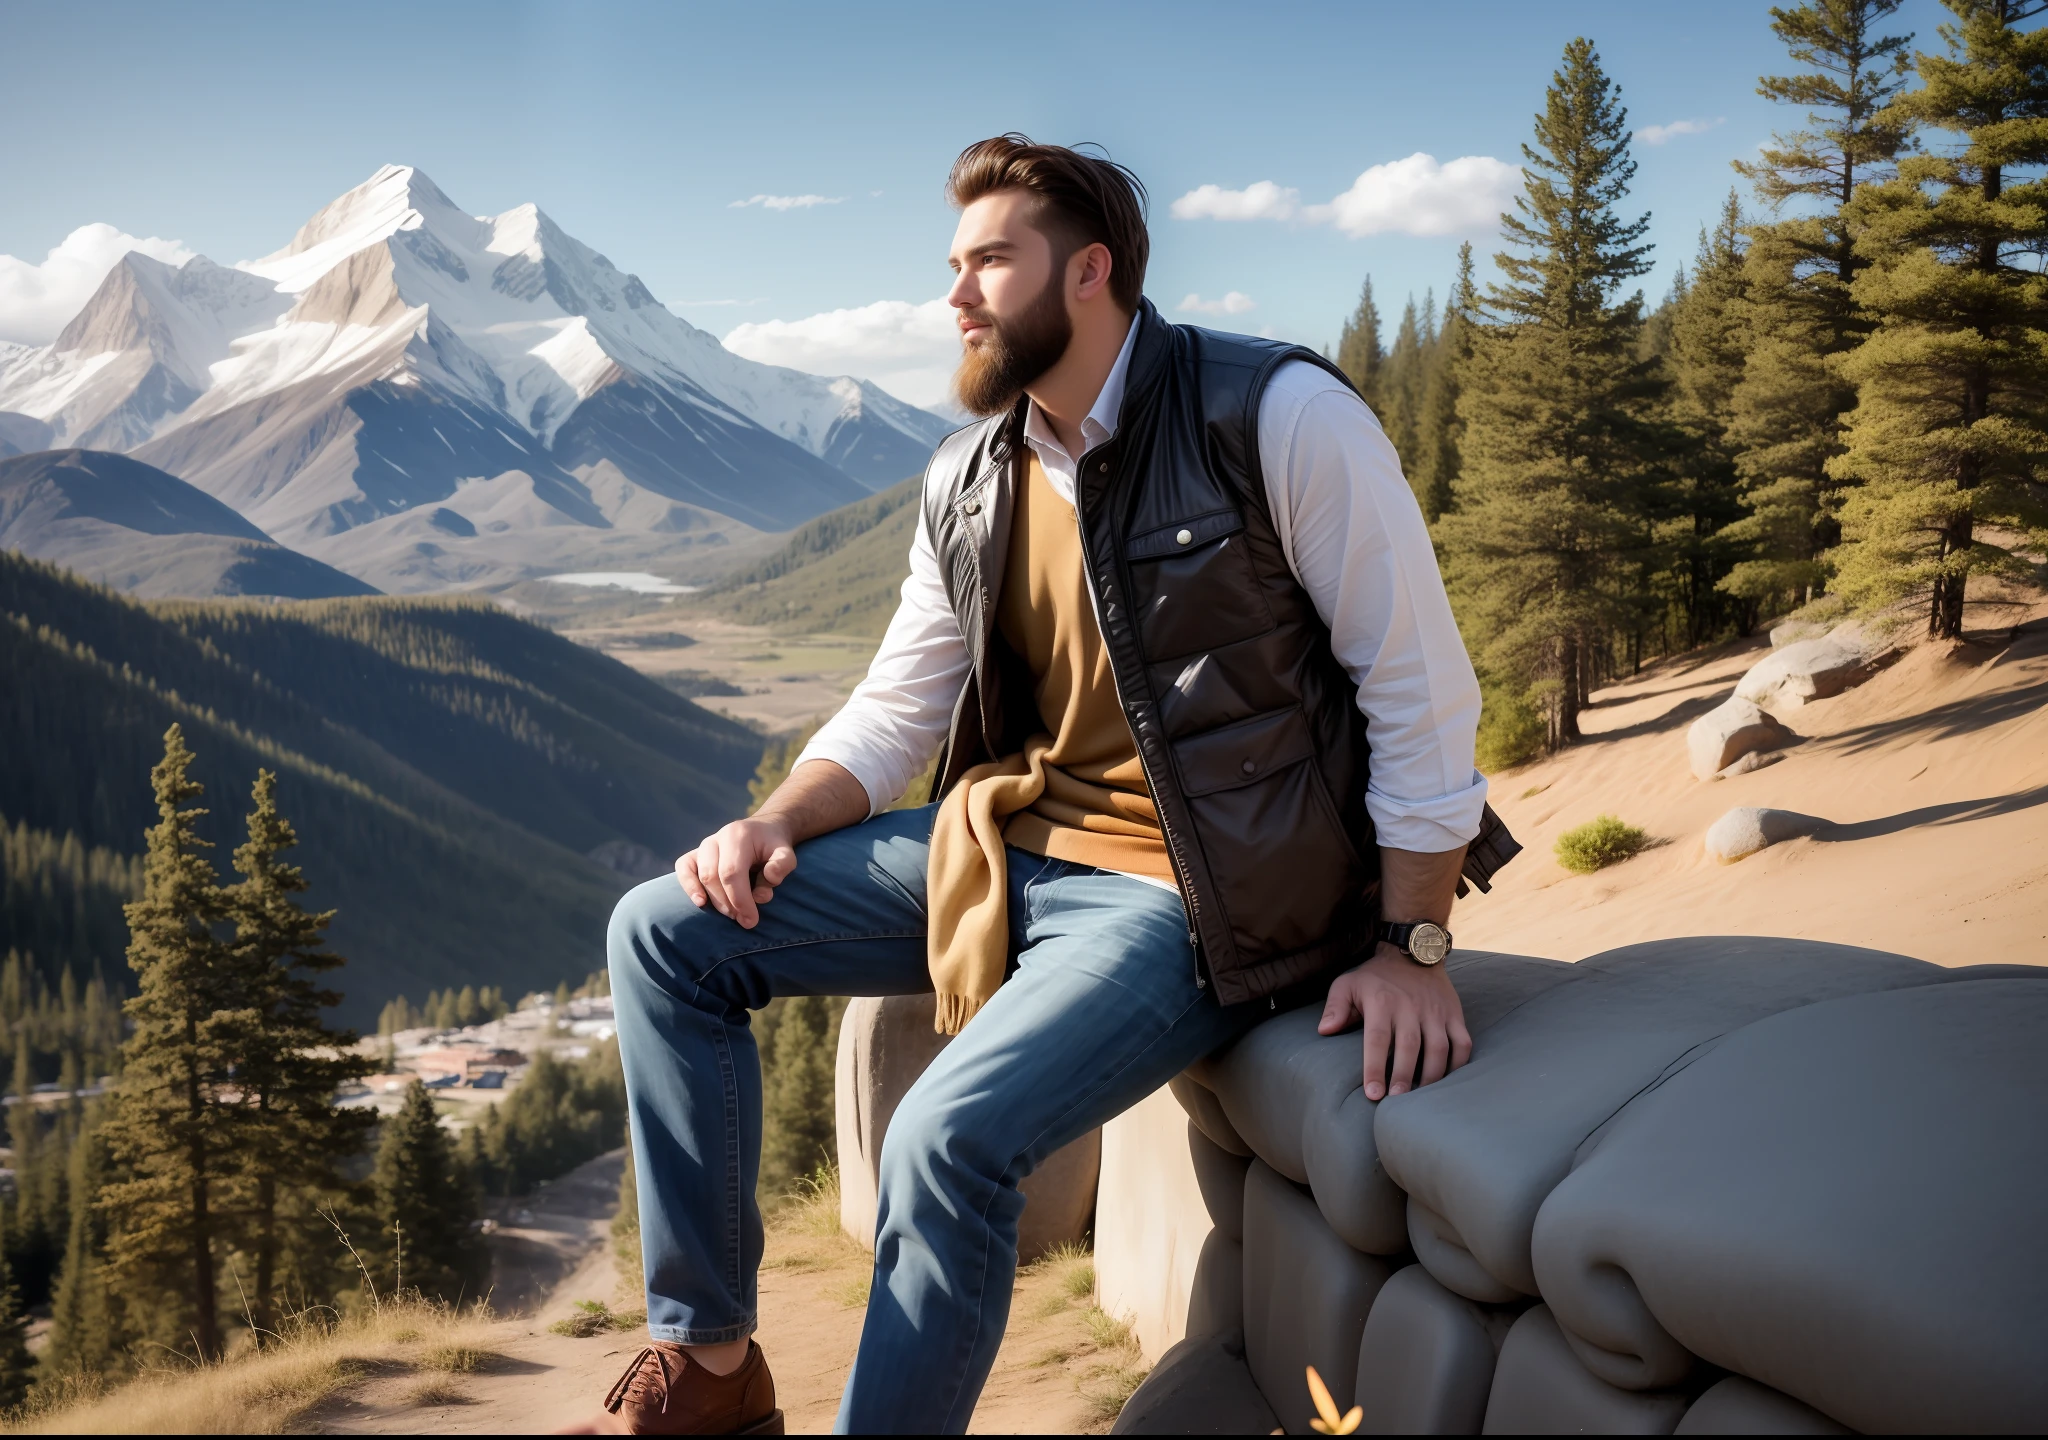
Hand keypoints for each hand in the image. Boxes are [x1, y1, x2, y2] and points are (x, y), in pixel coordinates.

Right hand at [676, 814, 797, 927]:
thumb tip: (770, 879)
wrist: (761, 832)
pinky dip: (688, 886)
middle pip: (713, 876)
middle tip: (745, 920)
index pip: (731, 872)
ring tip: (732, 915)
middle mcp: (716, 839)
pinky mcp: (695, 854)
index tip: (751, 920)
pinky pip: (684, 868)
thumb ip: (782, 864)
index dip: (739, 899)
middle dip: (728, 903)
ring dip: (715, 901)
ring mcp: (704, 846)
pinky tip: (700, 902)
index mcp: (738, 835)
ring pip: (700, 875)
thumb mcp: (786, 852)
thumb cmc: (773, 847)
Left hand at [1318, 943, 1472, 1100]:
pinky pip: (1462, 1042)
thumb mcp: (1347, 984)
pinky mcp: (1454, 1014)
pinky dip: (1459, 1063)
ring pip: (1439, 1047)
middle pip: (1409, 1047)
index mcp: (1382, 1002)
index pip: (1377, 1039)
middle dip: (1403, 1076)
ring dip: (1431, 1075)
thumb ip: (1335, 1007)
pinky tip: (1447, 1080)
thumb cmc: (1376, 976)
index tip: (1373, 1094)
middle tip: (1396, 1101)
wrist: (1413, 951)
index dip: (1374, 1068)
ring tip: (1421, 1097)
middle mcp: (1410, 1007)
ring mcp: (1435, 1012)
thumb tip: (1324, 1031)